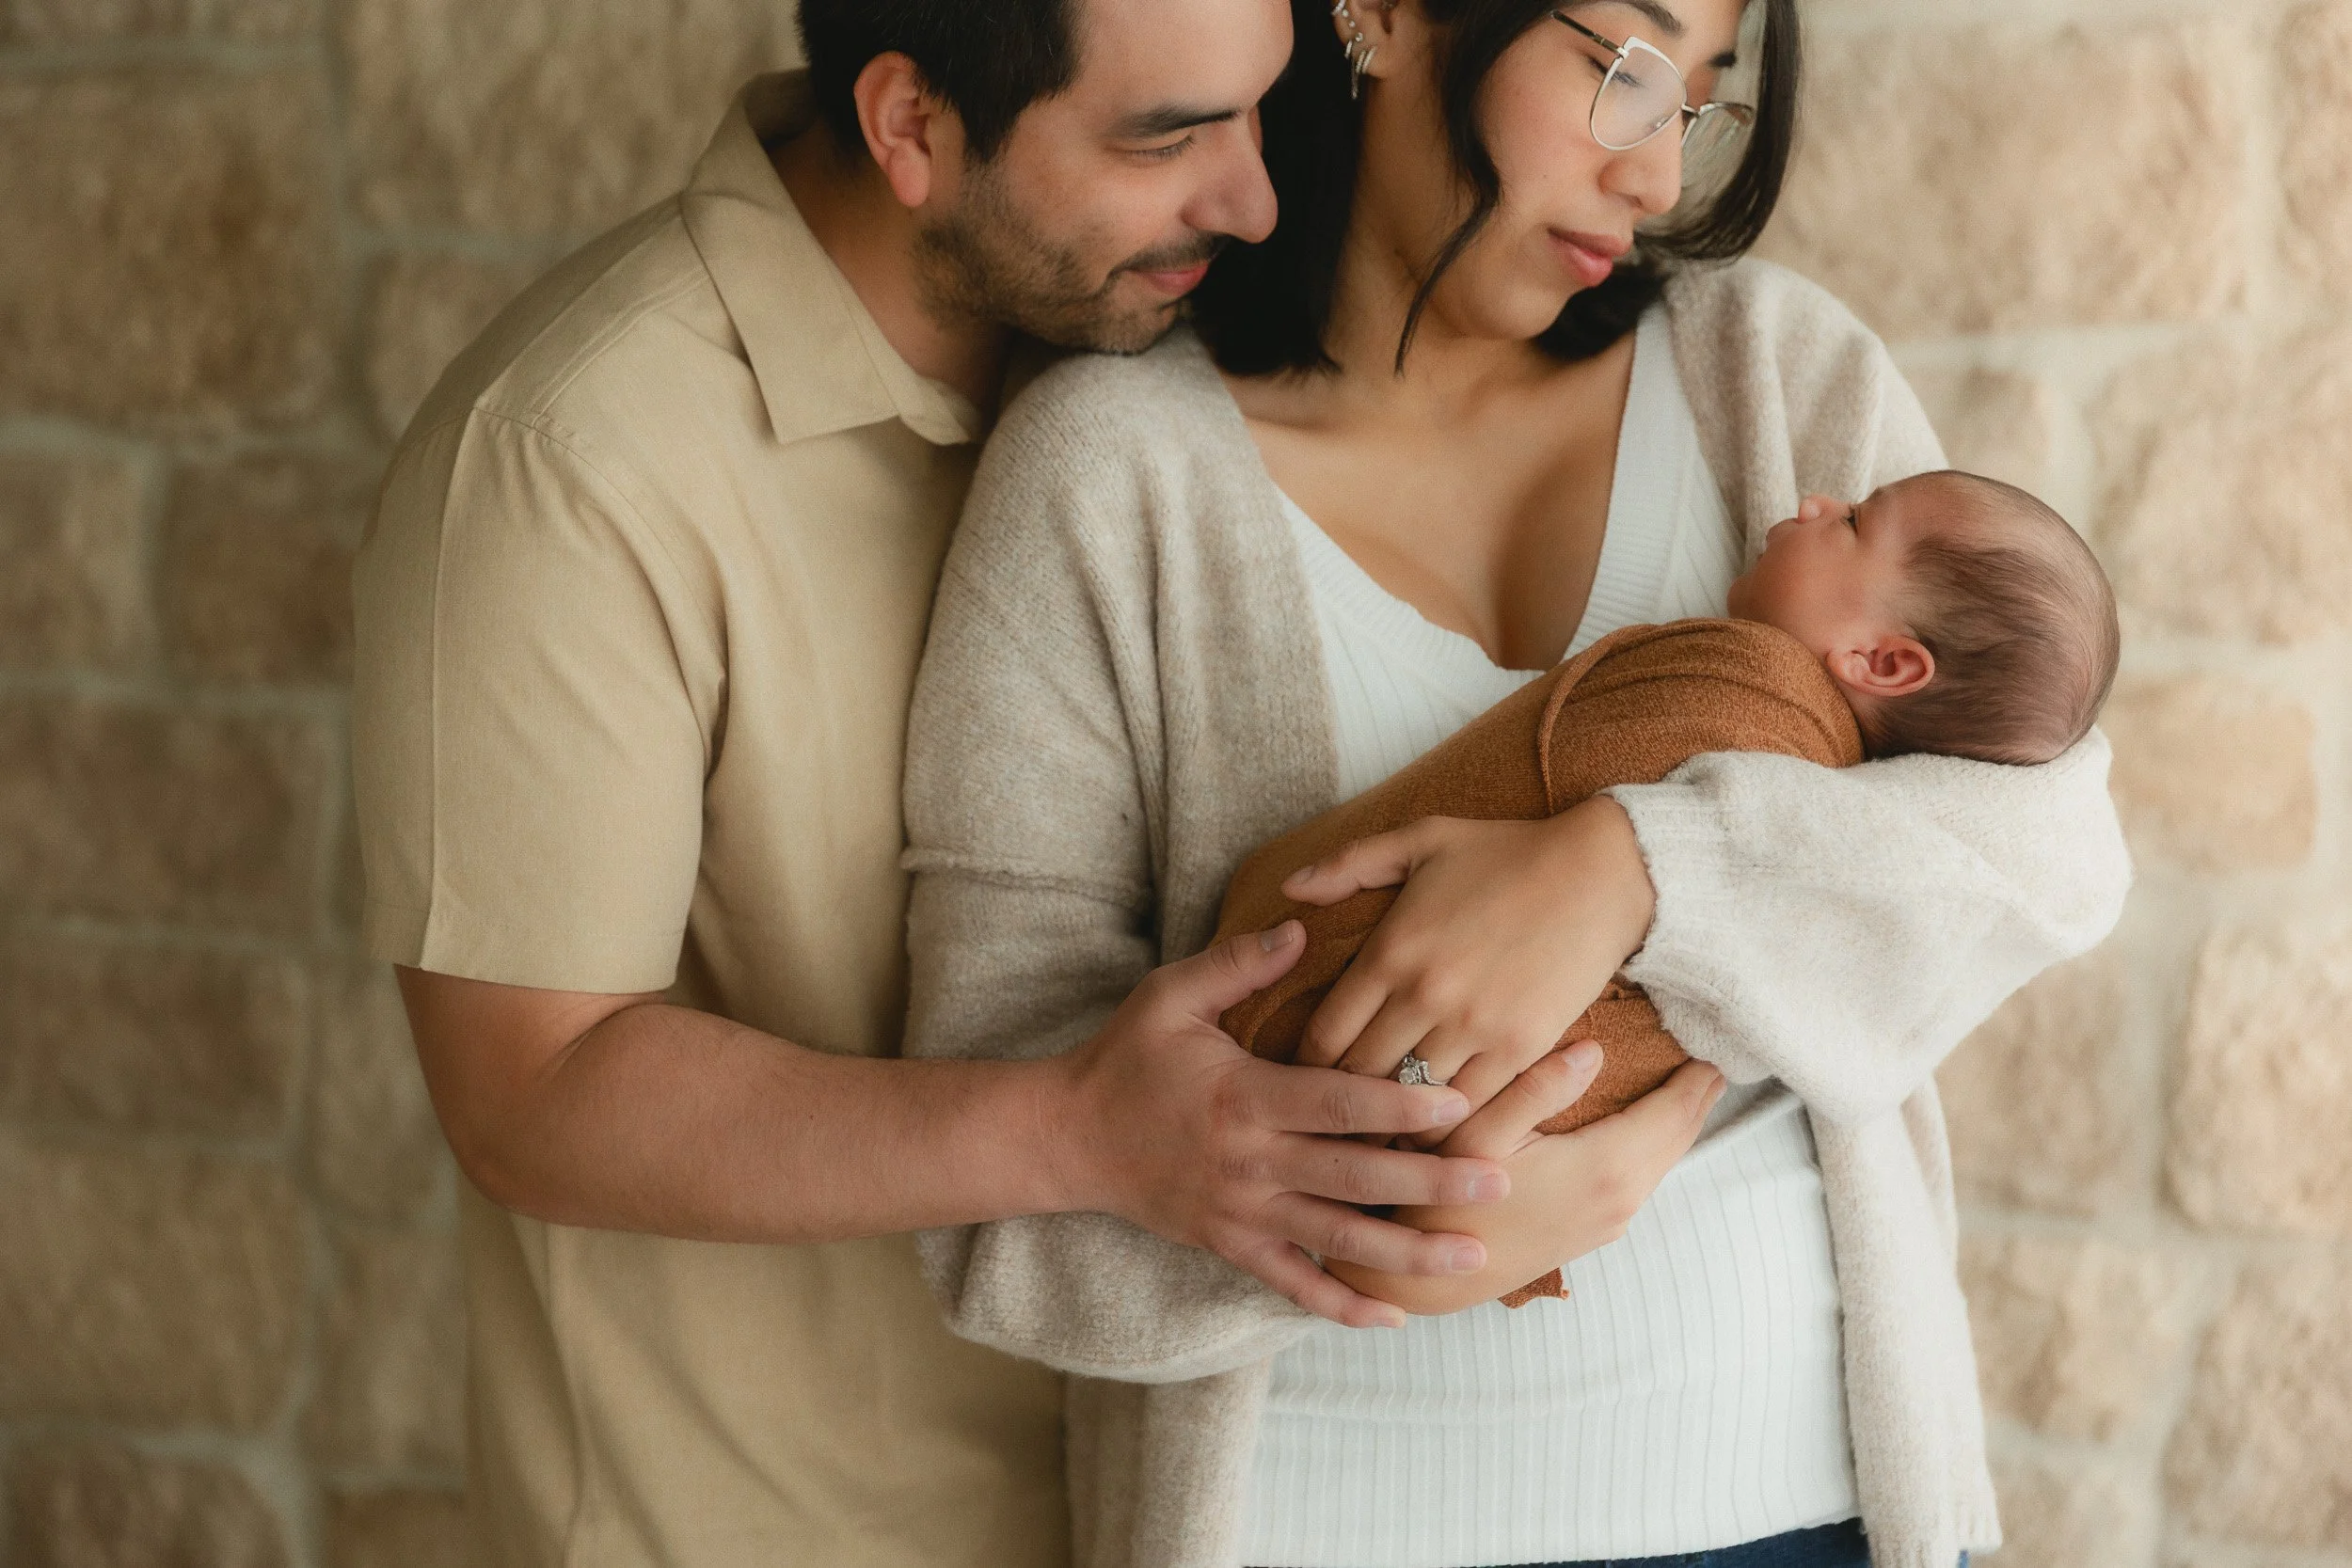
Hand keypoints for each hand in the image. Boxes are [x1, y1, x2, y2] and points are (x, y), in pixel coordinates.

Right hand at [1052, 921, 1519, 1328]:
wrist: (1067, 1137)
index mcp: (1242, 1096)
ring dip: (1406, 1249)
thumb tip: (1301, 927)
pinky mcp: (1229, 1245)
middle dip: (1429, 1181)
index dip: (1397, 1102)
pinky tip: (1395, 1316)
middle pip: (1352, 1176)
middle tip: (1498, 1179)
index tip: (1459, 1101)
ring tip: (1473, 1254)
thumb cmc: (1126, 1057)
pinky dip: (1341, 1305)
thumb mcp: (1171, 995)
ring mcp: (1240, 1212)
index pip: (1334, 1102)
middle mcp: (1247, 1162)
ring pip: (1335, 1238)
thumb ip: (1238, 963)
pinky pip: (1291, 1284)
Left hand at [1282, 797, 1657, 1129]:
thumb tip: (1289, 888)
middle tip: (1333, 1122)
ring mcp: (1474, 1026)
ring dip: (1393, 1123)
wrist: (1600, 872)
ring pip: (1411, 1103)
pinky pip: (1470, 1107)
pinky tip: (1437, 1133)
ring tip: (1379, 1139)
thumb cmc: (1506, 852)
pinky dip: (1448, 1126)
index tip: (1305, 1081)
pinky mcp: (1521, 1048)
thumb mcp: (1421, 838)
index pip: (1323, 1036)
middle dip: (1341, 1104)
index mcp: (1390, 951)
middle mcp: (1424, 995)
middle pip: (1359, 1078)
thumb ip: (1349, 863)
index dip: (1306, 1068)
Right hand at [1330, 1051, 1724, 1315]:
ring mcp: (1610, 1220)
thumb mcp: (1478, 1133)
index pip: (1672, 1112)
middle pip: (1677, 1137)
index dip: (1695, 1076)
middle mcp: (1619, 1197)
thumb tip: (1592, 1051)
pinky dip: (1658, 1146)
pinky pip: (1646, 1179)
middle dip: (1696, 1096)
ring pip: (1664, 1161)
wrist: (1433, 1279)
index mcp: (1602, 1166)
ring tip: (1689, 1082)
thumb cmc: (1446, 1199)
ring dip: (1679, 1121)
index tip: (1711, 1041)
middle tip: (1711, 1052)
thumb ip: (1535, 1089)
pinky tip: (1647, 1127)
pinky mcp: (1596, 1231)